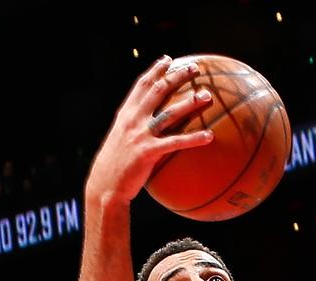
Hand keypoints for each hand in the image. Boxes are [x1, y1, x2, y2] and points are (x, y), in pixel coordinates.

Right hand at [84, 56, 213, 204]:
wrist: (105, 186)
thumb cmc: (115, 165)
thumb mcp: (120, 139)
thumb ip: (133, 127)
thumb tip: (148, 123)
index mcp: (126, 114)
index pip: (141, 85)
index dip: (155, 70)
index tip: (168, 59)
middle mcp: (133, 120)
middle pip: (158, 91)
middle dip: (177, 76)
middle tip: (195, 68)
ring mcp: (141, 135)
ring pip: (170, 112)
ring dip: (190, 102)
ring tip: (207, 94)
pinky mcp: (148, 152)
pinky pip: (176, 142)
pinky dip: (194, 138)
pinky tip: (210, 136)